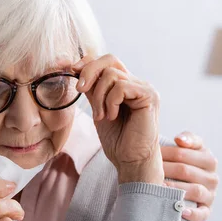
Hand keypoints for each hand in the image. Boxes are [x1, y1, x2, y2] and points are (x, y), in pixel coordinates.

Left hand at [74, 54, 162, 184]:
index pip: (106, 61)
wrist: (130, 160)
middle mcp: (137, 83)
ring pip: (111, 74)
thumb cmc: (117, 139)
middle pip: (110, 60)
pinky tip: (112, 116)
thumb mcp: (98, 108)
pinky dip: (110, 102)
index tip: (71, 71)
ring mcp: (145, 88)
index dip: (88, 63)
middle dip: (89, 72)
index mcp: (126, 85)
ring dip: (99, 96)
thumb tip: (76, 68)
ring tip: (101, 115)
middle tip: (80, 89)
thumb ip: (92, 89)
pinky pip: (121, 87)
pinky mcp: (149, 96)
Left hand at [161, 131, 218, 220]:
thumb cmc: (179, 163)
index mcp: (208, 159)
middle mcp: (212, 177)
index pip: (184, 153)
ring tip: (159, 188)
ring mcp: (210, 194)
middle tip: (146, 171)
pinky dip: (193, 214)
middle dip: (165, 170)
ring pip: (195, 190)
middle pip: (186, 171)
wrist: (180, 184)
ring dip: (175, 189)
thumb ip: (186, 139)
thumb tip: (179, 139)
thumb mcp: (185, 148)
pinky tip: (181, 211)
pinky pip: (203, 214)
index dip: (165, 153)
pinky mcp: (207, 210)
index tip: (152, 153)